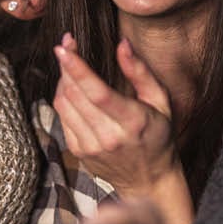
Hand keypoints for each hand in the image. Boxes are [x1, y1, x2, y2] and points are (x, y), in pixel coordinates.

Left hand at [53, 33, 192, 223]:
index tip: (64, 47)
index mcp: (133, 122)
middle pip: (76, 95)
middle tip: (66, 46)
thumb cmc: (158, 135)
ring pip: (64, 104)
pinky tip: (72, 88)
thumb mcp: (160, 101)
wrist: (149, 179)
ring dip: (63, 80)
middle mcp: (109, 137)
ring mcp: (90, 147)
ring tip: (69, 66)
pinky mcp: (78, 152)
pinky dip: (63, 98)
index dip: (77, 68)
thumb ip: (140, 72)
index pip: (98, 92)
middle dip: (66, 66)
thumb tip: (122, 44)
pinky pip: (62, 117)